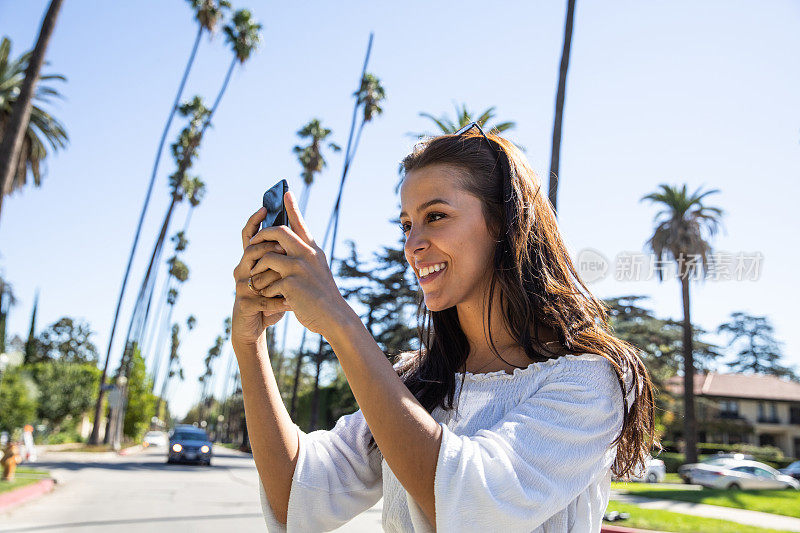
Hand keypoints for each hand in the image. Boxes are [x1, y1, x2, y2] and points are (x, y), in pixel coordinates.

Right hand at [231, 206, 290, 348]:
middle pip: (250, 250)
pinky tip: (291, 303)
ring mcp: (241, 287)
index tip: (264, 207)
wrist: (256, 325)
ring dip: (273, 271)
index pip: (249, 236)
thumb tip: (297, 233)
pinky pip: (262, 299)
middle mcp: (242, 270)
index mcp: (250, 261)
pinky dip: (279, 300)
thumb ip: (282, 258)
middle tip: (283, 245)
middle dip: (266, 245)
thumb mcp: (277, 276)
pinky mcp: (244, 304)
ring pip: (254, 271)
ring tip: (287, 271)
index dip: (254, 221)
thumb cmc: (269, 297)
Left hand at [248, 190, 348, 337]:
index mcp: (312, 249)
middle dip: (260, 237)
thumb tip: (283, 244)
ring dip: (258, 272)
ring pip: (266, 258)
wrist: (333, 316)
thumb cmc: (322, 293)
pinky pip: (267, 281)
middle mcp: (307, 254)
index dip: (292, 206)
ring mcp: (299, 268)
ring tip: (260, 282)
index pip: (300, 223)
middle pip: (278, 232)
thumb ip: (303, 254)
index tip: (286, 192)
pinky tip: (272, 298)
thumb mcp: (317, 268)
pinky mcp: (291, 284)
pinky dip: (265, 290)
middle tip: (251, 244)